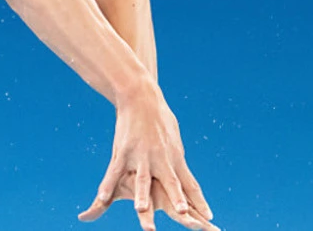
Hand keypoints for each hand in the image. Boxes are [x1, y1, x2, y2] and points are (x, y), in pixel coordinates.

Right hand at [79, 86, 215, 229]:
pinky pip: (115, 171)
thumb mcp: (173, 138)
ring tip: (141, 209)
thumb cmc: (159, 117)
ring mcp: (141, 155)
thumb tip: (180, 168)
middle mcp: (161, 158)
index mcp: (176, 157)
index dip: (199, 200)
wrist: (141, 97)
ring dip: (142, 194)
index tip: (209, 216)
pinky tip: (103, 197)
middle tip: (183, 213)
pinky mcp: (123, 150)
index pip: (190, 183)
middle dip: (176, 199)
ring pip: (142, 179)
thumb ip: (175, 156)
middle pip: (171, 182)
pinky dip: (108, 185)